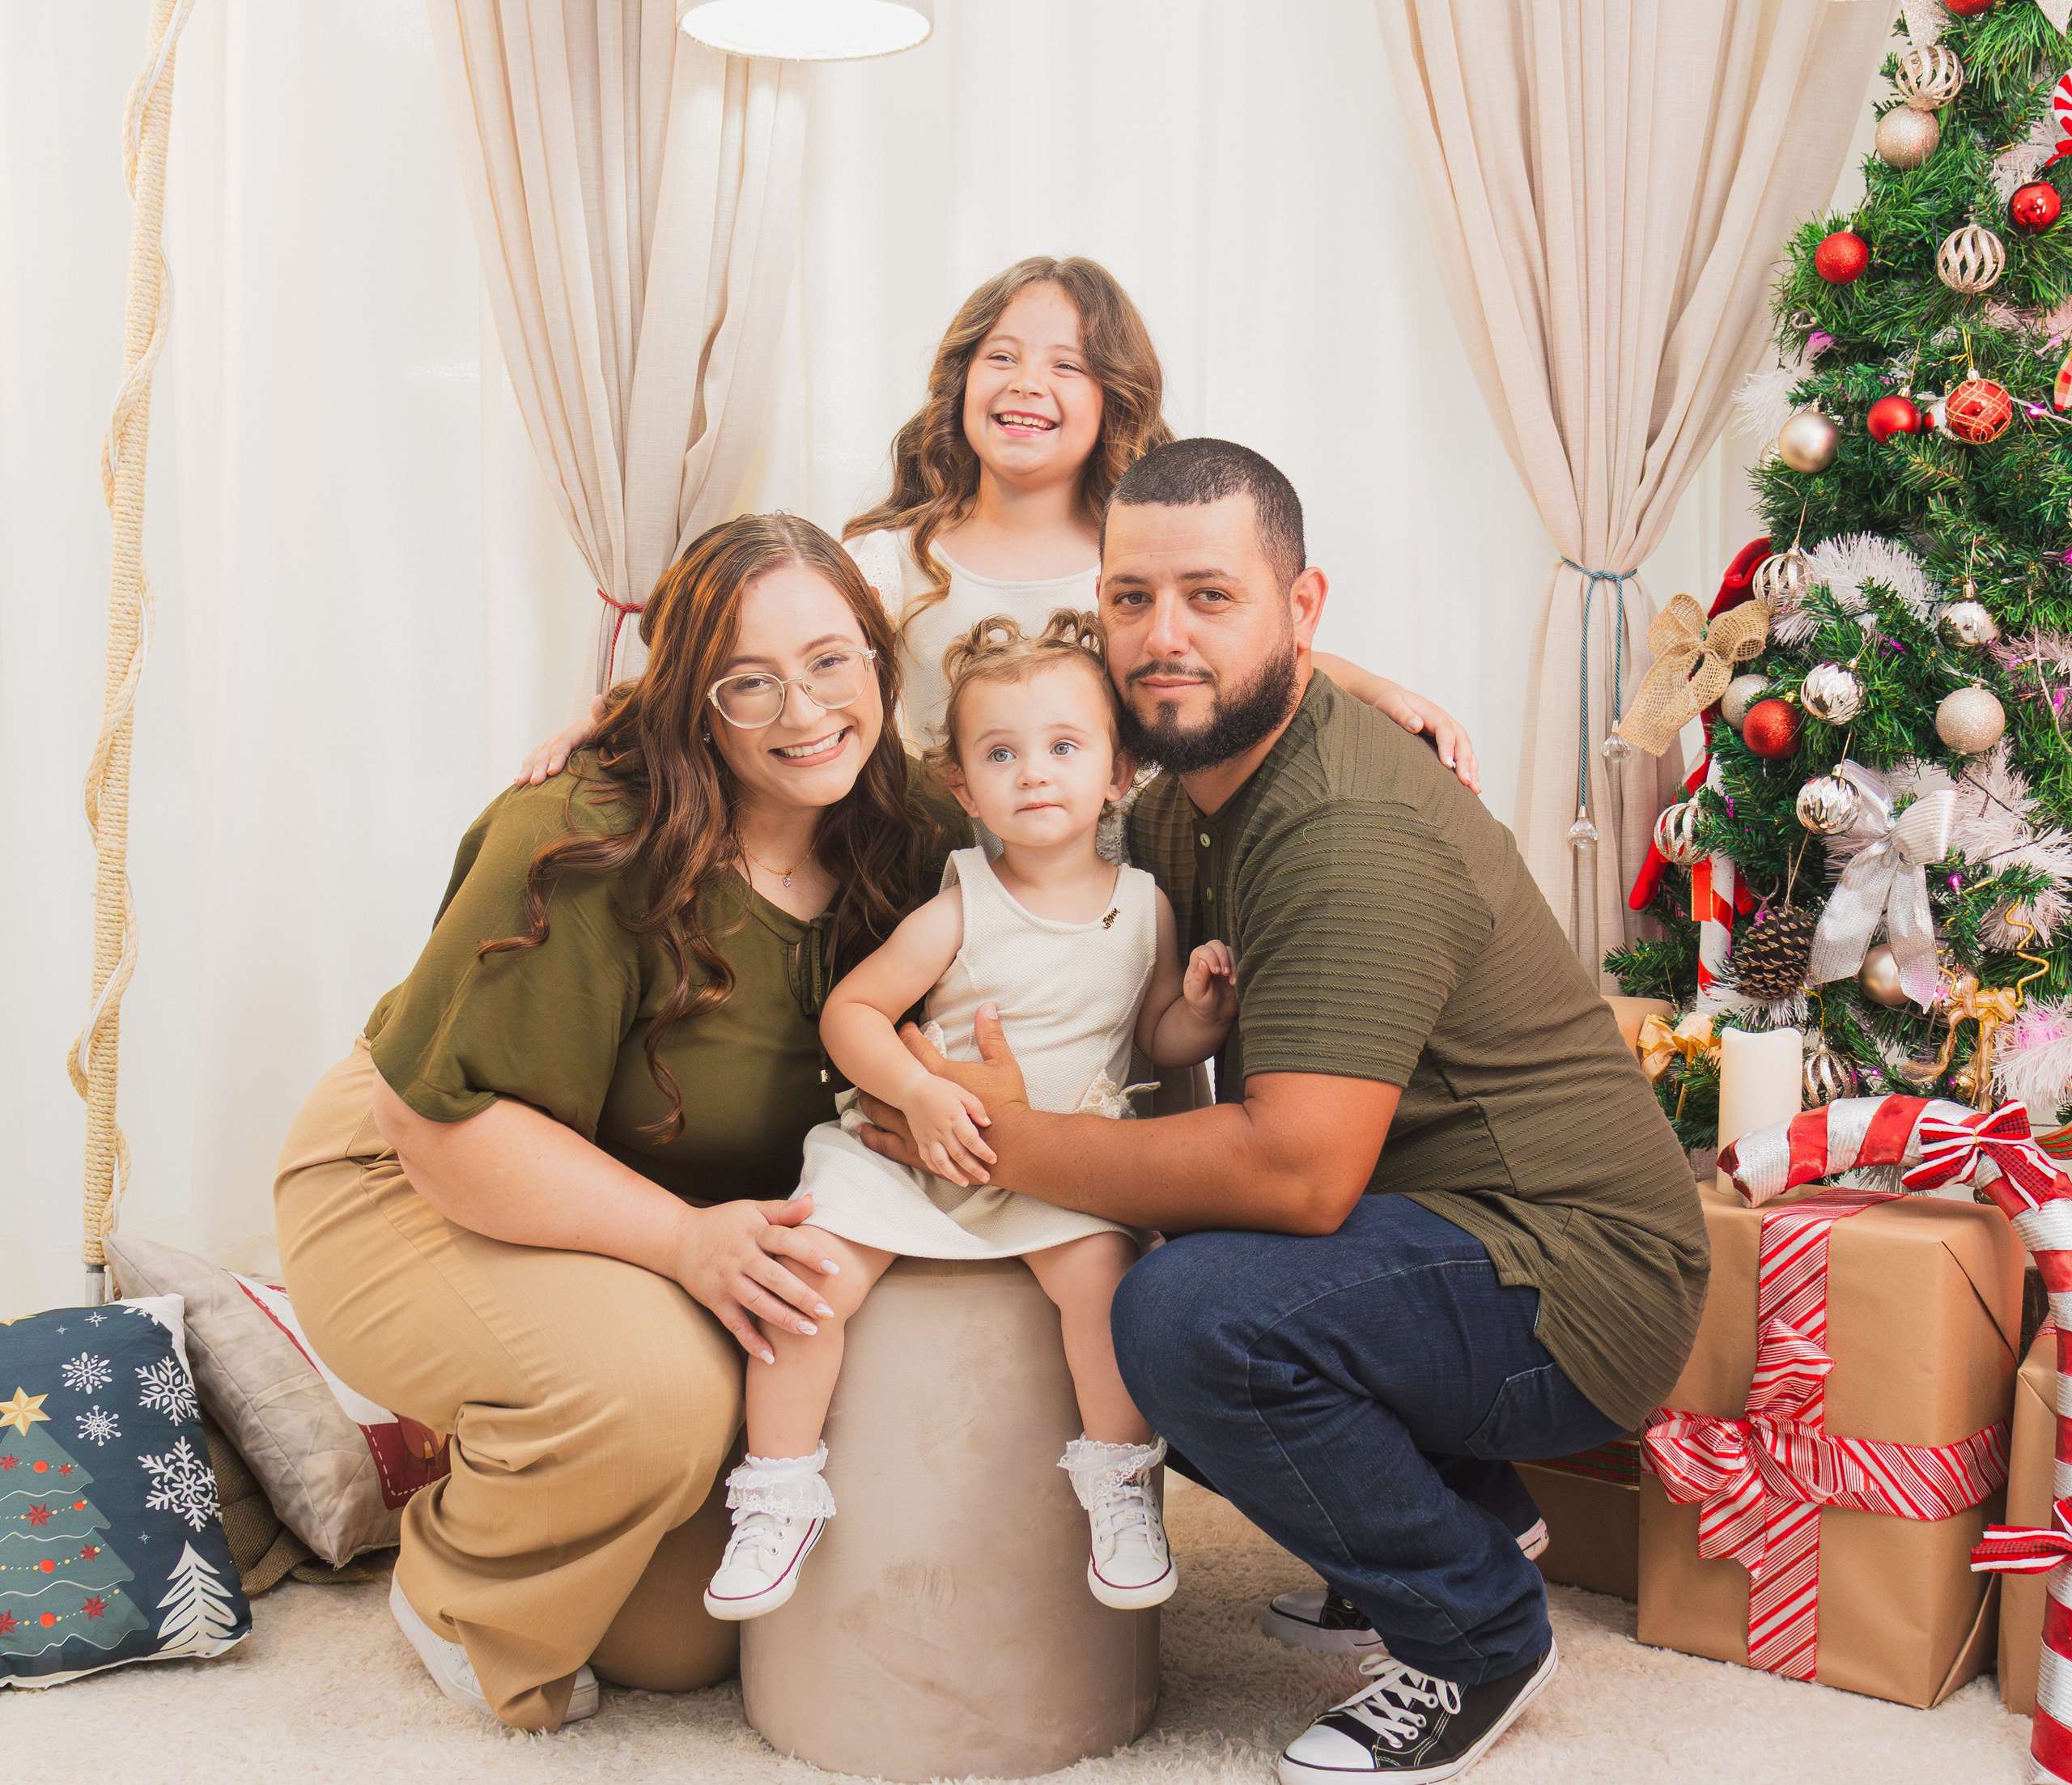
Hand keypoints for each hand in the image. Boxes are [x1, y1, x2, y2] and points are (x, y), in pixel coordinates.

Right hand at [515, 694, 606, 784]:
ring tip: (520, 783)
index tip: (553, 772)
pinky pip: (538, 759)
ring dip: (528, 768)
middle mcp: (564, 735)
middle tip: (534, 782)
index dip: (557, 756)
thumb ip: (604, 717)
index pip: (564, 742)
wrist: (615, 731)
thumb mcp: (613, 725)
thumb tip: (598, 699)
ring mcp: (558, 743)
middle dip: (539, 766)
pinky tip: (520, 782)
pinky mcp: (555, 753)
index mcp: (579, 730)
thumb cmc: (616, 733)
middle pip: (548, 749)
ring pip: (539, 754)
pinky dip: (528, 769)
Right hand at [671, 1193, 842, 1362]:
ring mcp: (726, 1280)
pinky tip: (771, 1357)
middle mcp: (740, 1257)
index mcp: (753, 1232)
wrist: (677, 1239)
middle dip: (802, 1296)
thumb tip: (815, 1201)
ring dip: (783, 1319)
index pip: (785, 1241)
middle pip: (774, 1278)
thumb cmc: (724, 1224)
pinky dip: (751, 1341)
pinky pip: (734, 1324)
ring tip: (809, 1331)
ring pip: (757, 1302)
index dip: (810, 1254)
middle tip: (828, 1312)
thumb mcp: (752, 1210)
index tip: (835, 1269)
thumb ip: (783, 1210)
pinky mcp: (715, 1300)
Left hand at [858, 1003, 1029, 1176]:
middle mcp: (923, 1103)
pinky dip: (877, 1138)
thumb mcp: (1002, 1064)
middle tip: (866, 1065)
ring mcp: (918, 1128)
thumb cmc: (1006, 1104)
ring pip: (883, 1116)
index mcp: (941, 1078)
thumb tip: (987, 1006)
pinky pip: (891, 1144)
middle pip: (888, 1084)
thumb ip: (991, 1035)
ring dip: (871, 1107)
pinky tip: (868, 1135)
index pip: (917, 1048)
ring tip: (860, 1100)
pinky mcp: (921, 1149)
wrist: (1008, 1143)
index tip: (905, 1027)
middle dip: (877, 1073)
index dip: (910, 1034)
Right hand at [904, 1072, 995, 1185]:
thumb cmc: (938, 1089)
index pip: (971, 1140)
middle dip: (974, 1169)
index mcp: (954, 1118)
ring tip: (965, 1183)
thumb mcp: (961, 1092)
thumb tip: (987, 1123)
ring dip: (954, 1175)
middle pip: (959, 1155)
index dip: (983, 1152)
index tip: (993, 1160)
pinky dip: (937, 1169)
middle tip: (986, 1178)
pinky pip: (928, 1159)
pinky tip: (946, 1174)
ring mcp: (929, 1137)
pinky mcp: (920, 1140)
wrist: (911, 1089)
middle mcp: (941, 1131)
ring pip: (942, 1162)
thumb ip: (976, 1108)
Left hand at [1183, 940, 1237, 1025]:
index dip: (1210, 957)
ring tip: (1231, 980)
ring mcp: (1223, 962)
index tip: (1215, 972)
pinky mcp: (1235, 967)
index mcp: (1196, 964)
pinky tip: (1236, 981)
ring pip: (1229, 950)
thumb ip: (1198, 978)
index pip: (1202, 950)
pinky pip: (1240, 958)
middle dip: (1222, 957)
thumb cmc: (1202, 1004)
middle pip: (1215, 944)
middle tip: (1224, 974)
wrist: (1216, 1014)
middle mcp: (1209, 959)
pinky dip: (1240, 967)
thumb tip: (1203, 962)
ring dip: (1232, 963)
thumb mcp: (1196, 994)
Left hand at [1371, 681, 1480, 794]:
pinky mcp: (1447, 741)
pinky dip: (1469, 769)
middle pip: (1461, 740)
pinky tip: (1471, 786)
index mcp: (1432, 712)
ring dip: (1472, 769)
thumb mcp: (1390, 704)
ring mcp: (1449, 731)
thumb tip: (1416, 725)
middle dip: (1465, 761)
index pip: (1445, 729)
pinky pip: (1461, 754)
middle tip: (1466, 782)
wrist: (1393, 700)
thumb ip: (1401, 714)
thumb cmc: (1390, 704)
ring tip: (1475, 789)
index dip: (1448, 746)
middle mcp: (1445, 721)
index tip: (1447, 765)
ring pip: (1466, 749)